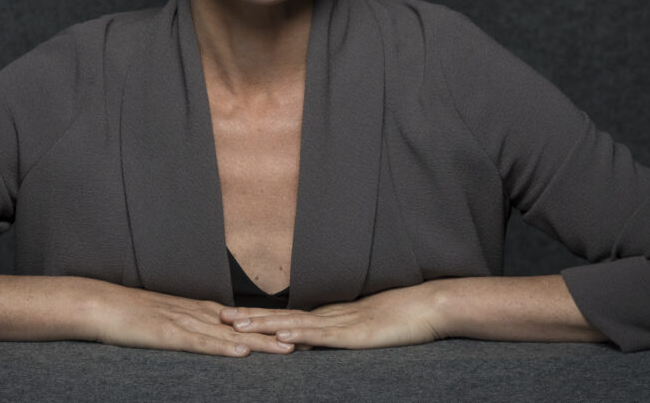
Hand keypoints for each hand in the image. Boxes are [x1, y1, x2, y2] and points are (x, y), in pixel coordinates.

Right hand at [88, 282, 295, 356]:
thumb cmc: (130, 314)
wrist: (101, 303)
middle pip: (243, 327)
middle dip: (275, 335)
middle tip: (306, 341)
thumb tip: (211, 336)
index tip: (295, 333)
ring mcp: (184, 323)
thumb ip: (189, 326)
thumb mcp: (166, 319)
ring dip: (260, 342)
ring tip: (288, 348)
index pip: (241, 320)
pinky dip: (223, 348)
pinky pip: (200, 343)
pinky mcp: (169, 335)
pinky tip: (241, 353)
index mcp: (198, 310)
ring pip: (229, 335)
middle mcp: (197, 314)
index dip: (269, 327)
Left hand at [221, 282, 443, 349]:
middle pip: (283, 316)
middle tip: (218, 317)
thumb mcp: (363, 329)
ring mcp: (342, 323)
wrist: (431, 305)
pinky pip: (325, 335)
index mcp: (330, 315)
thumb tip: (313, 344)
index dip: (258, 316)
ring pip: (296, 324)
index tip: (229, 316)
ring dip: (266, 325)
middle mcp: (330, 316)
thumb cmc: (402, 318)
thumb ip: (339, 334)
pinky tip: (283, 336)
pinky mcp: (356, 334)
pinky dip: (302, 334)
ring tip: (238, 325)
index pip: (286, 316)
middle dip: (250, 318)